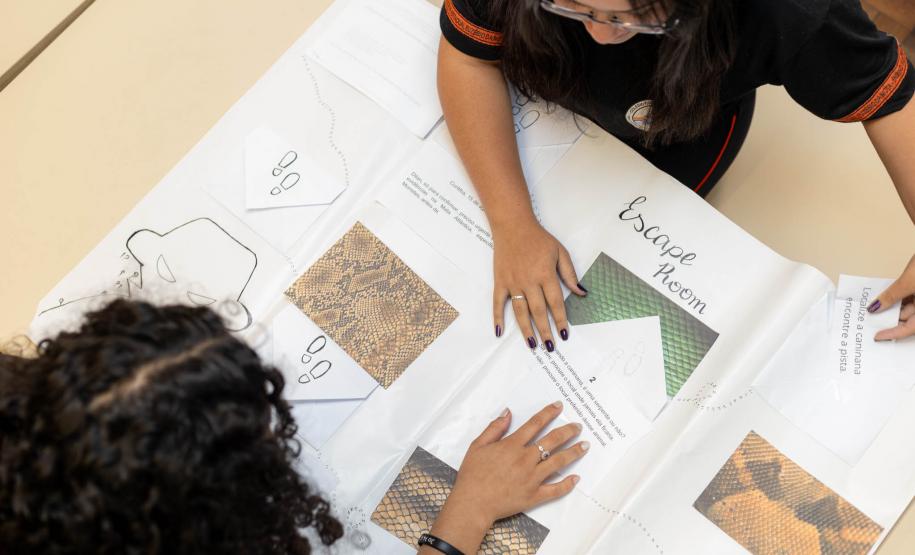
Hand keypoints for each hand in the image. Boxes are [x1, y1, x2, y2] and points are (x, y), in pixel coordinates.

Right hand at [424, 403, 587, 553]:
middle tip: (578, 426)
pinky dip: (567, 484)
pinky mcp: (534, 496)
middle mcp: (525, 459)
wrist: (472, 503)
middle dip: (568, 431)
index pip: (535, 424)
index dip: (548, 413)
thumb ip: (494, 428)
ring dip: (573, 452)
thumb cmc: (472, 475)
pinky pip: (555, 490)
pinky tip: (576, 478)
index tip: (559, 406)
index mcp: (512, 445)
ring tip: (585, 445)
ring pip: (558, 462)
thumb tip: (508, 413)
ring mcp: (532, 478)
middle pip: (552, 441)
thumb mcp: (477, 445)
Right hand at [492, 217, 586, 349]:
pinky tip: (499, 331)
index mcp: (545, 274)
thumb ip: (569, 274)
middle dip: (545, 331)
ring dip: (526, 330)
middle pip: (538, 312)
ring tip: (533, 345)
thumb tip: (581, 292)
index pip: (555, 303)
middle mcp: (529, 281)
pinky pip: (498, 303)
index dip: (560, 320)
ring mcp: (512, 283)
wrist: (513, 225)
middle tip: (550, 347)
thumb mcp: (560, 252)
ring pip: (520, 312)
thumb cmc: (538, 238)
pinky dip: (497, 318)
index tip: (564, 334)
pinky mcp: (500, 282)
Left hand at [871, 254, 914, 340]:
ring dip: (894, 307)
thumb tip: (876, 307)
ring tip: (876, 306)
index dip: (893, 333)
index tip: (878, 336)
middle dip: (891, 319)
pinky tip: (886, 297)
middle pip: (910, 319)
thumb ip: (892, 295)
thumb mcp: (909, 282)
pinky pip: (912, 298)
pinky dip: (900, 298)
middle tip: (871, 319)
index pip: (910, 329)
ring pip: (910, 308)